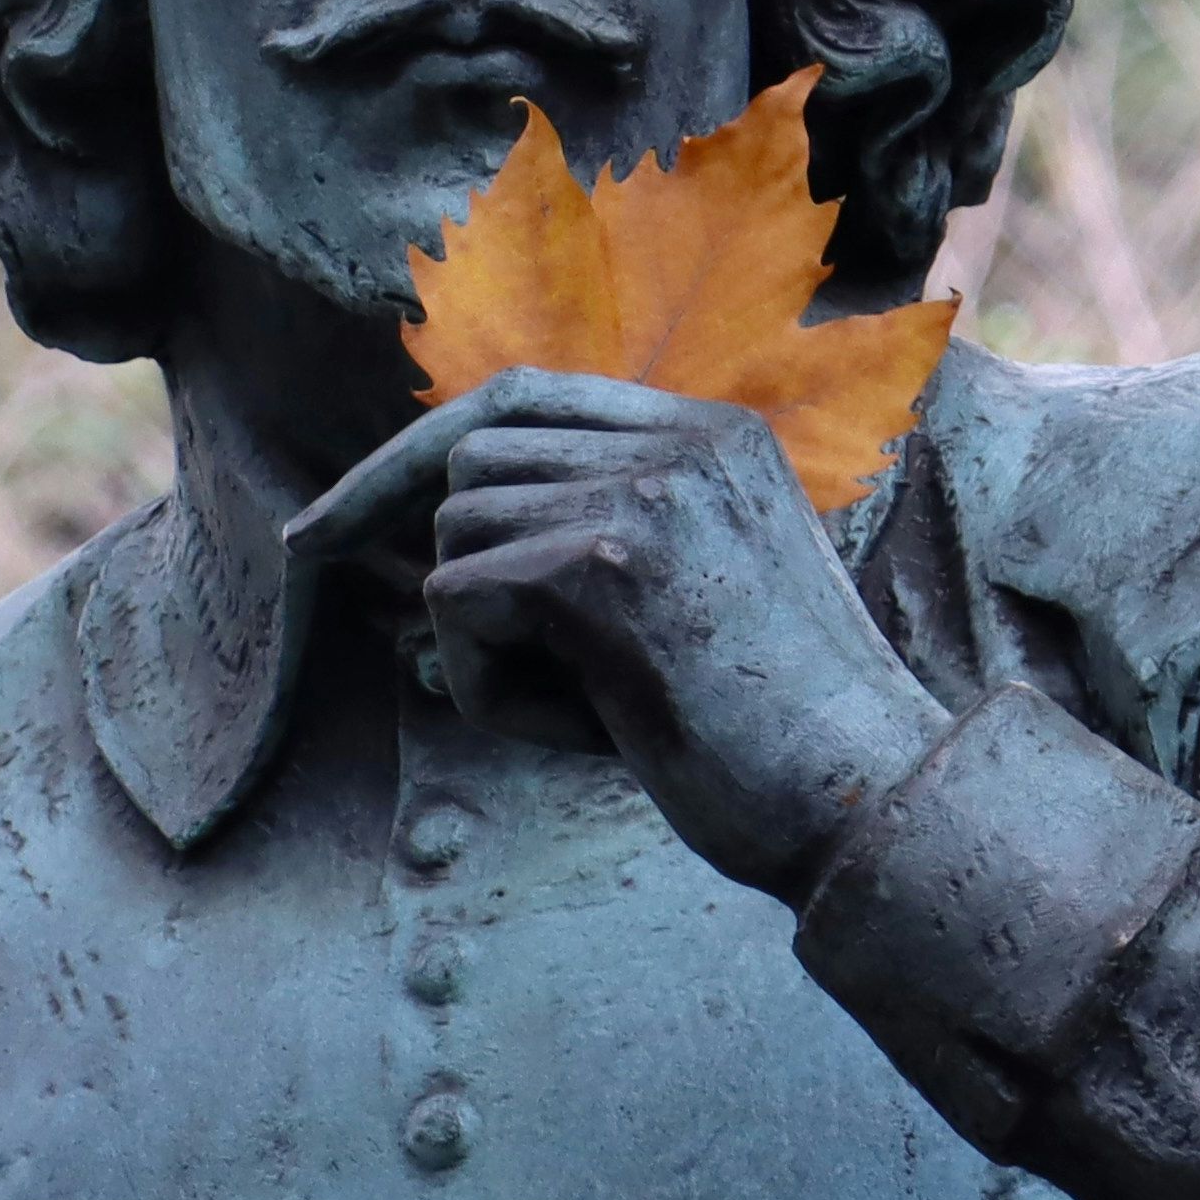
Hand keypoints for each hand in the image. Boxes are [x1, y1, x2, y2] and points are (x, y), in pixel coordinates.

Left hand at [292, 374, 948, 899]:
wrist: (872, 801)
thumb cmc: (786, 734)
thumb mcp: (702, 595)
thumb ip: (602, 540)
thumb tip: (434, 552)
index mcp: (715, 434)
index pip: (521, 398)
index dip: (412, 457)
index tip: (327, 528)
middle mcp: (682, 438)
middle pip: (470, 461)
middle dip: (443, 567)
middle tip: (463, 663)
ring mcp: (645, 493)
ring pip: (455, 537)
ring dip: (488, 649)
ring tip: (590, 712)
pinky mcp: (602, 565)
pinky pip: (457, 610)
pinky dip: (493, 692)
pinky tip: (586, 733)